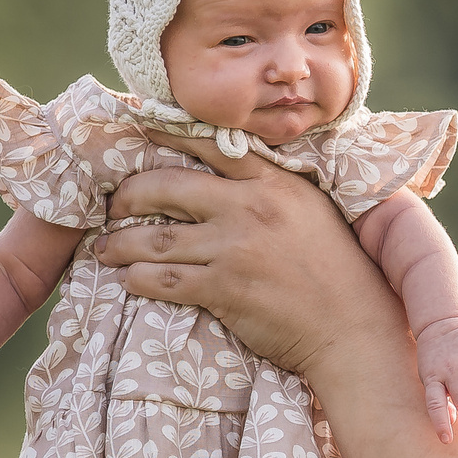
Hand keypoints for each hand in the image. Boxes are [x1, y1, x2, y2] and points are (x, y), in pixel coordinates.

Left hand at [94, 127, 362, 378]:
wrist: (353, 328)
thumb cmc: (339, 273)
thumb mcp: (314, 212)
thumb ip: (276, 191)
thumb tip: (234, 178)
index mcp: (275, 182)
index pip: (211, 145)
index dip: (167, 134)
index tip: (139, 129)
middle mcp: (250, 207)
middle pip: (167, 187)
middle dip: (129, 195)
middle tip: (113, 206)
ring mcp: (235, 248)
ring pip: (156, 238)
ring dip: (120, 244)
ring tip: (104, 249)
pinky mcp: (224, 288)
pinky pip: (164, 279)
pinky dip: (139, 279)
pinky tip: (130, 280)